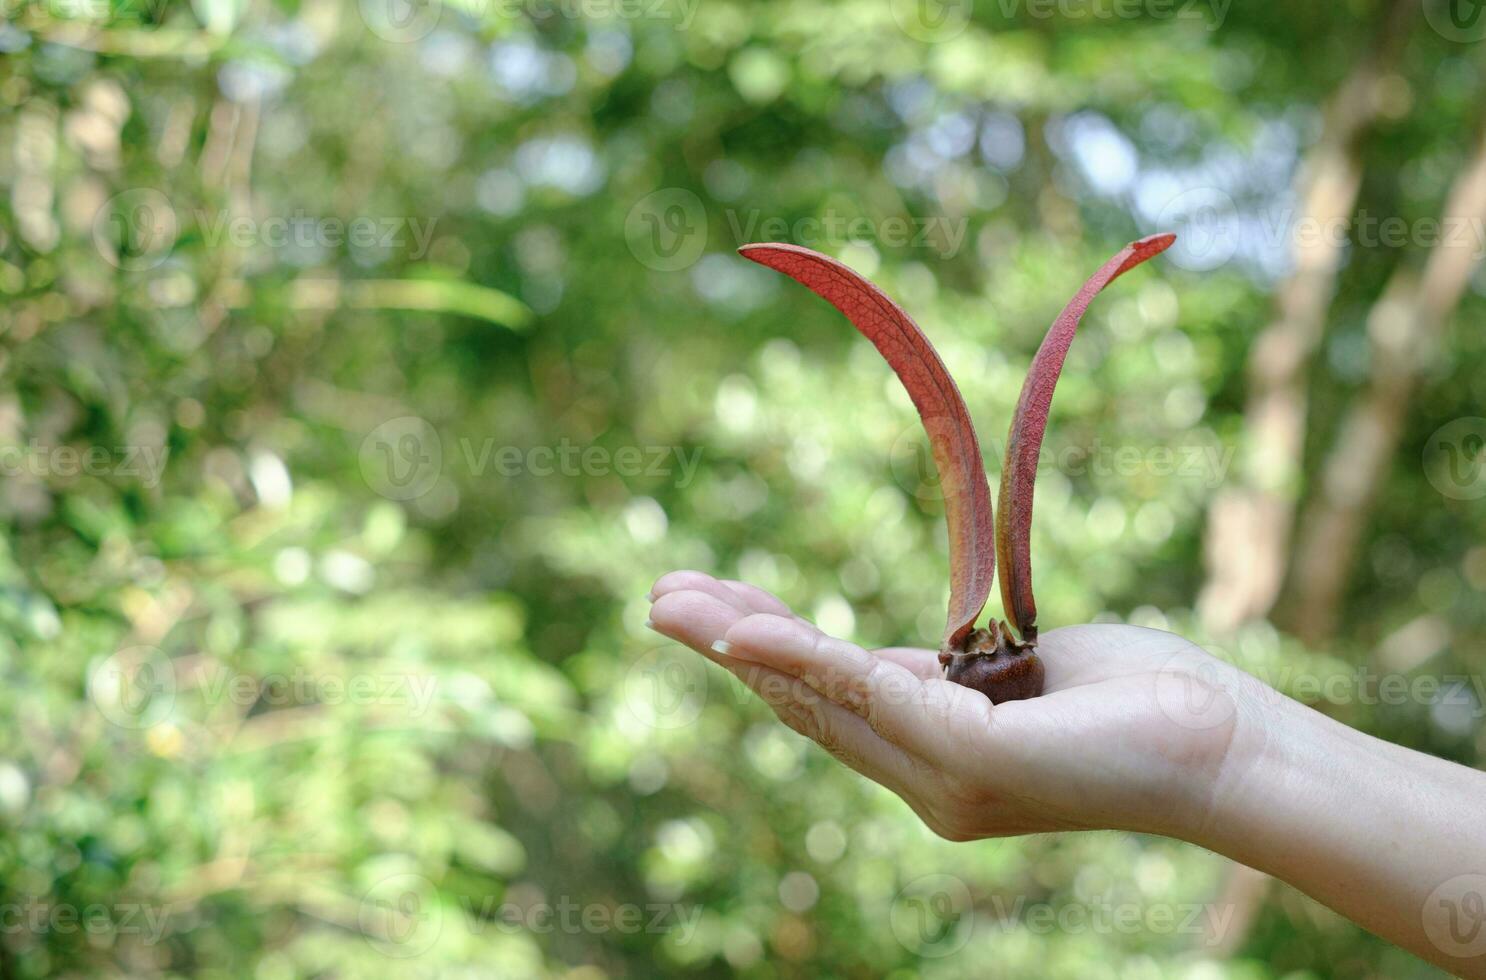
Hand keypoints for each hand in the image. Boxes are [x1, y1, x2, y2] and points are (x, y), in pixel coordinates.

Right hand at [646, 570, 1252, 841]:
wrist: (1227, 745)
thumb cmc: (1140, 701)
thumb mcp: (1018, 670)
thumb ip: (948, 669)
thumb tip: (899, 649)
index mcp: (937, 756)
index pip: (832, 699)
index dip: (766, 652)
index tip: (713, 605)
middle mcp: (928, 782)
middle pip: (807, 704)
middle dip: (729, 647)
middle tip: (658, 601)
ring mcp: (946, 779)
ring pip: (822, 698)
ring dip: (742, 645)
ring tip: (674, 605)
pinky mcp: (972, 762)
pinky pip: (870, 696)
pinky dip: (801, 659)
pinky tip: (744, 633)